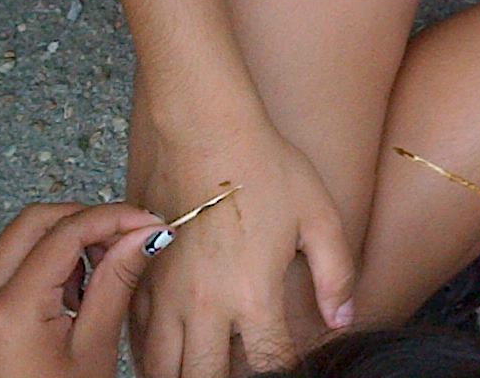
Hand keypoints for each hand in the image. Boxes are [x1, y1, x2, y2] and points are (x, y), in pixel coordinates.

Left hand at [0, 201, 165, 377]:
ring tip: (102, 269)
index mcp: (11, 309)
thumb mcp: (95, 347)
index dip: (113, 218)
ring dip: (65, 237)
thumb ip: (117, 280)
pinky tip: (76, 288)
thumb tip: (144, 234)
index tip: (148, 222)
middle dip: (85, 219)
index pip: (65, 232)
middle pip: (34, 221)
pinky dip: (46, 259)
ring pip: (20, 238)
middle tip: (125, 236)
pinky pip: (10, 263)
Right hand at [126, 112, 356, 377]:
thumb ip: (336, 273)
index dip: (283, 371)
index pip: (269, 364)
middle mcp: (205, 306)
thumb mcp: (318, 214)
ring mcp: (165, 295)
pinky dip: (152, 354)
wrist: (202, 127)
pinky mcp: (140, 277)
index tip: (287, 362)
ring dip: (184, 373)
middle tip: (238, 367)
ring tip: (203, 365)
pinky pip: (136, 339)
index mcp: (253, 295)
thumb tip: (343, 319)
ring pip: (161, 369)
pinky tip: (170, 348)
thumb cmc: (264, 165)